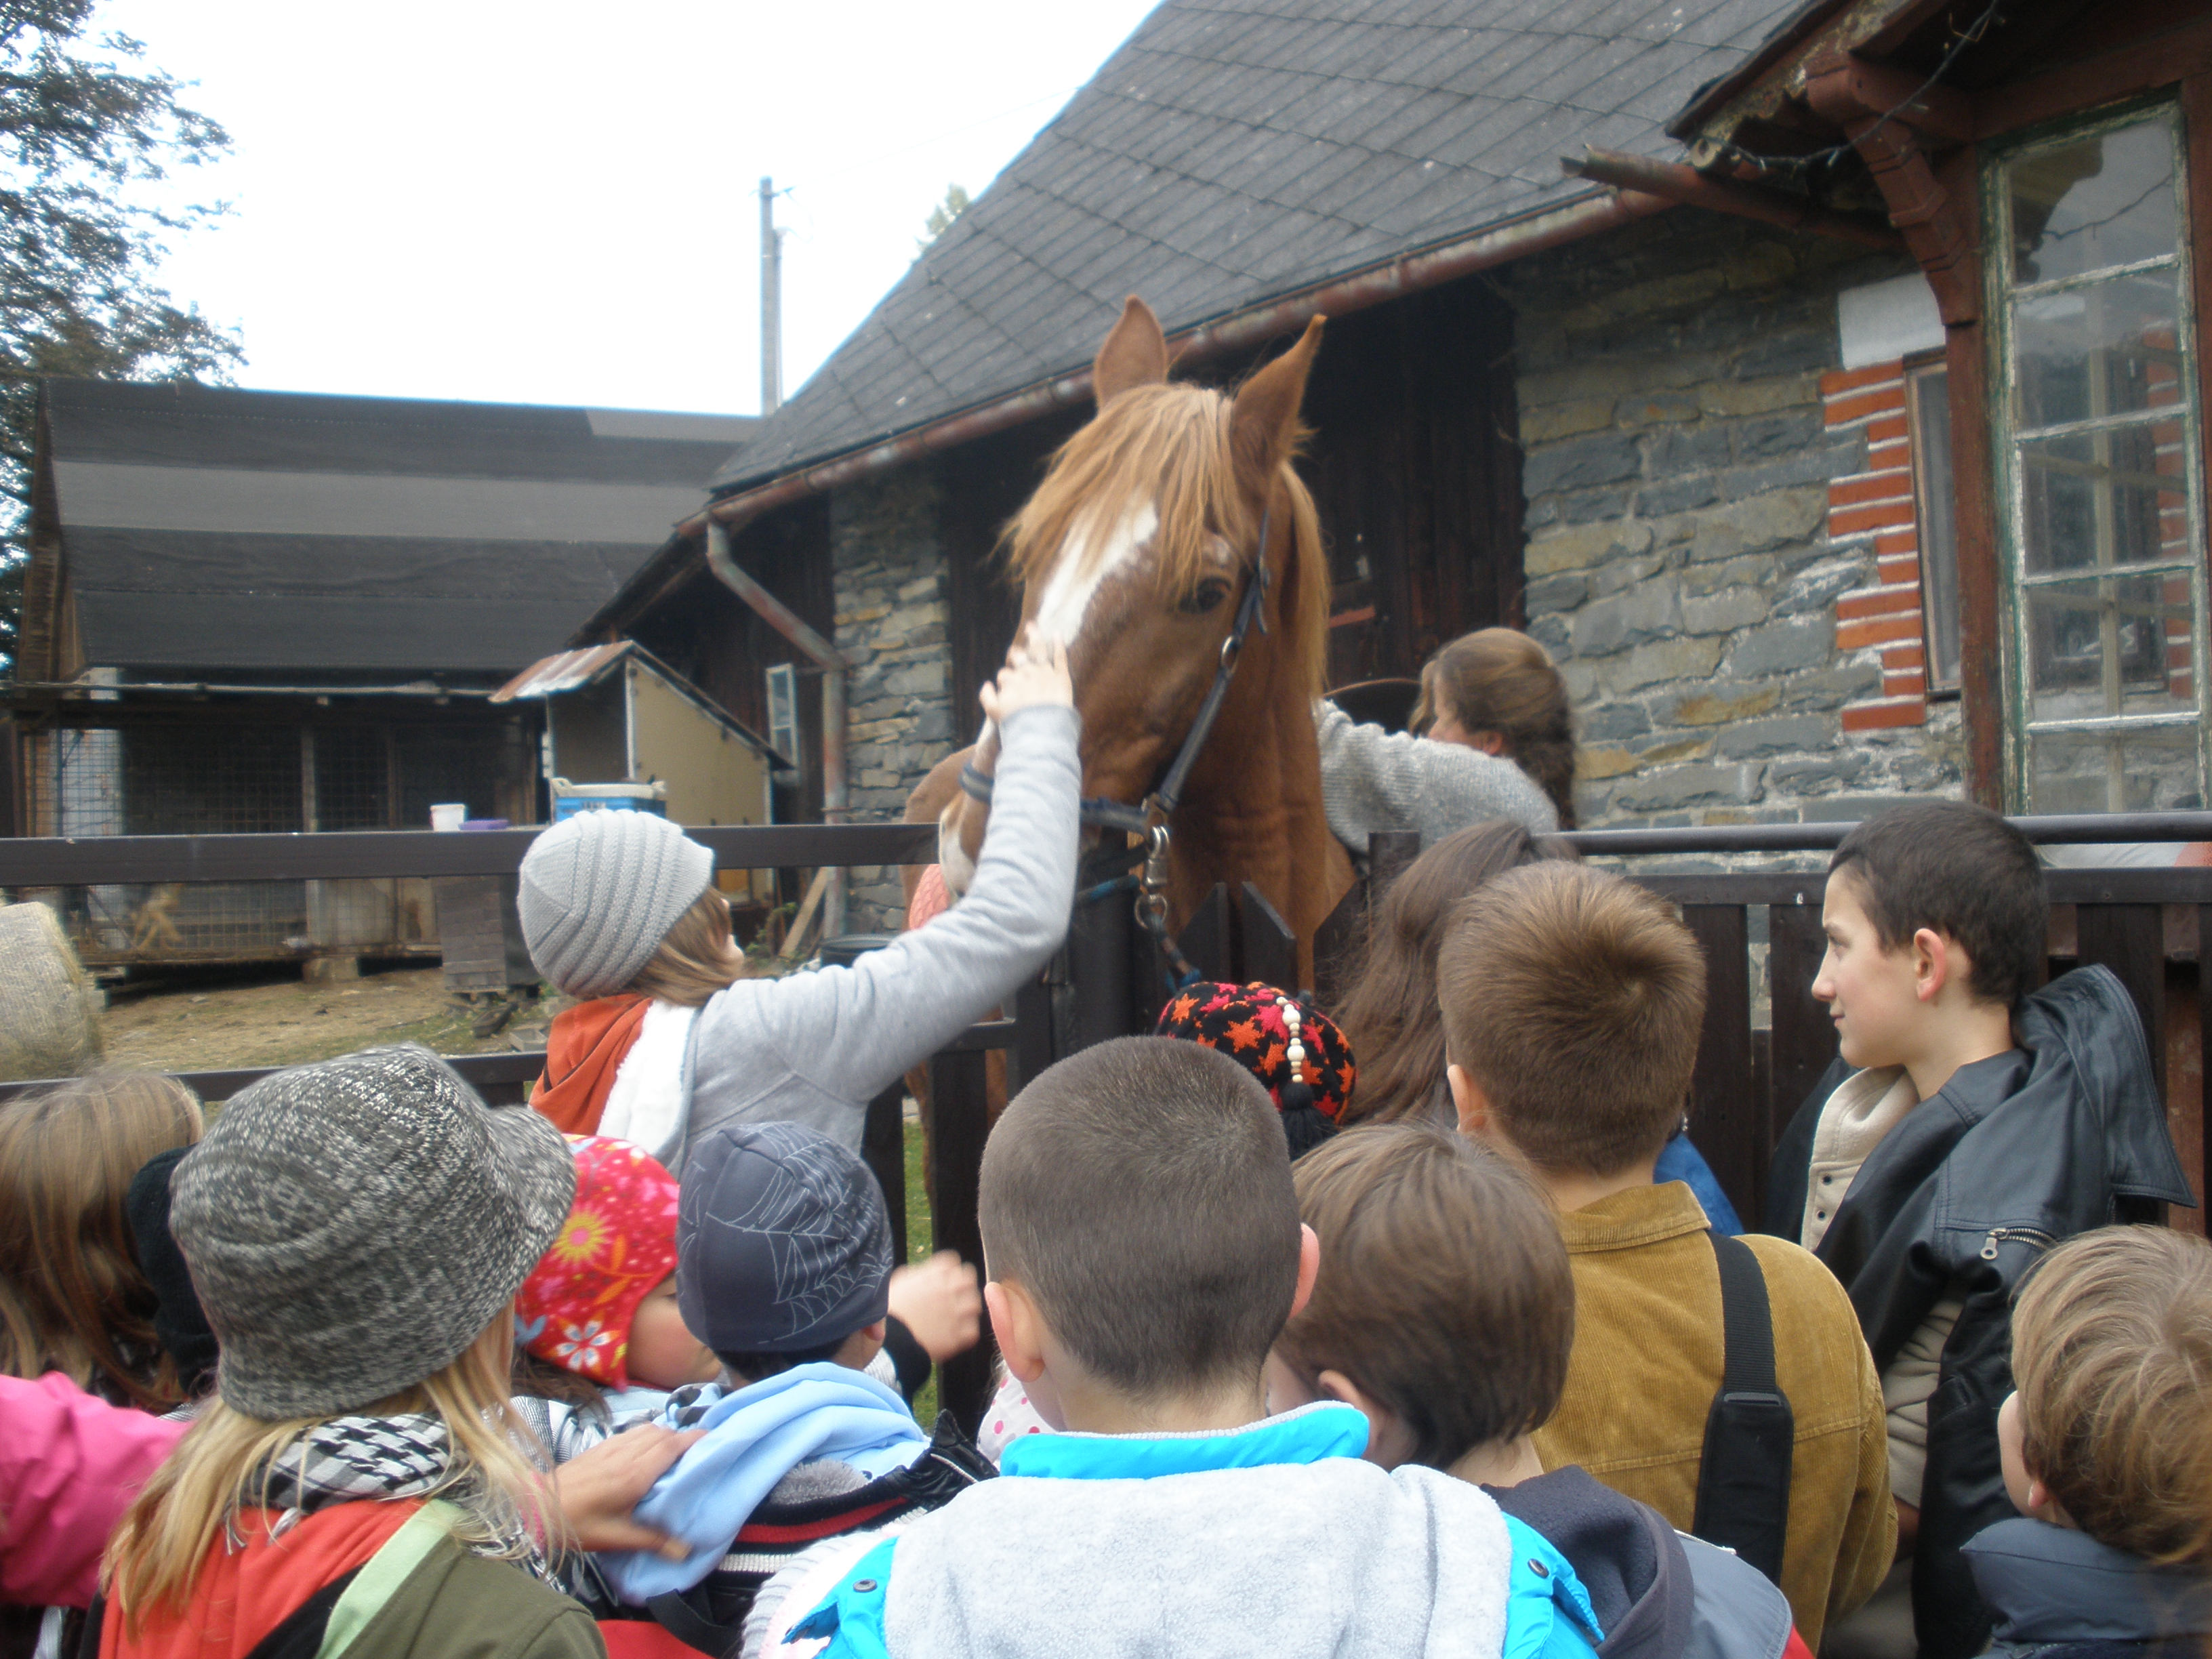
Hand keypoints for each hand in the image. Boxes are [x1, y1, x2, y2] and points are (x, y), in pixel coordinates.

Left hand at [550, 1425, 703, 1558]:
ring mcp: (611, 1446)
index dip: (694, 1439)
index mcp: (635, 1474)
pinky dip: (646, 1435)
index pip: (672, 1445)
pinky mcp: (599, 1446)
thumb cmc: (577, 1524)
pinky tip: (644, 1452)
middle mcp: (626, 1453)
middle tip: (697, 1452)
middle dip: (683, 1438)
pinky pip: (631, 1432)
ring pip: (647, 1429)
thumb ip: (652, 1540)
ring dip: (665, 1435)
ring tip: (674, 1452)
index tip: (713, 1440)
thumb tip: (685, 1550)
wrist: (535, 1507)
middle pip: (664, 1434)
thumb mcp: (615, 1537)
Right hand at [886, 1251, 982, 1361]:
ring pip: (974, 1305)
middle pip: (969, 1279)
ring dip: (966, 1309)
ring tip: (956, 1316)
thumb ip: (921, 1273)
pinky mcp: (956, 1336)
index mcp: (933, 1275)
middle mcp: (947, 1290)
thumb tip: (931, 1272)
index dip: (949, 1270)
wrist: (889, 1339)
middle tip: (955, 1296)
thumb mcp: (901, 1281)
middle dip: (962, 1286)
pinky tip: (955, 1333)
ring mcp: (954, 1313)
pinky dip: (966, 1332)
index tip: (945, 1278)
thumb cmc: (890, 1310)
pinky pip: (972, 1330)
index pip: (953, 1261)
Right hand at [979, 633, 1070, 723]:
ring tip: (1032, 625)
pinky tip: (1058, 634)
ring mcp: (1044, 673)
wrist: (1041, 727)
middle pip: (1019, 656)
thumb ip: (986, 696)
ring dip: (1034, 636)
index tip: (1007, 690)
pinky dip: (1059, 644)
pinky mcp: (1061, 677)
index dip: (1005, 682)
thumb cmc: (1016, 722)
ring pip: (1038, 650)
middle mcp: (1026, 672)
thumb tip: (987, 684)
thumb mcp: (993, 712)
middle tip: (1014, 652)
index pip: (1005, 674)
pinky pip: (1060, 657)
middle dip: (1015, 653)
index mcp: (1010, 680)